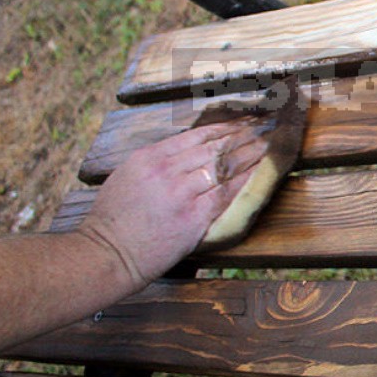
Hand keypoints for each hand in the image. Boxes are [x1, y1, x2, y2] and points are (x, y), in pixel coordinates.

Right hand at [76, 122, 268, 288]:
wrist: (105, 255)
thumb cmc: (113, 220)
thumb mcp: (128, 175)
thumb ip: (158, 160)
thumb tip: (189, 150)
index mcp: (150, 156)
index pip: (198, 134)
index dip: (228, 126)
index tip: (247, 120)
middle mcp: (167, 170)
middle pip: (216, 146)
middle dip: (247, 134)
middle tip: (269, 125)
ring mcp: (181, 193)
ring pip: (225, 165)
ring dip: (252, 153)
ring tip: (272, 143)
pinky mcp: (193, 217)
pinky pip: (227, 193)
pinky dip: (247, 179)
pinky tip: (263, 171)